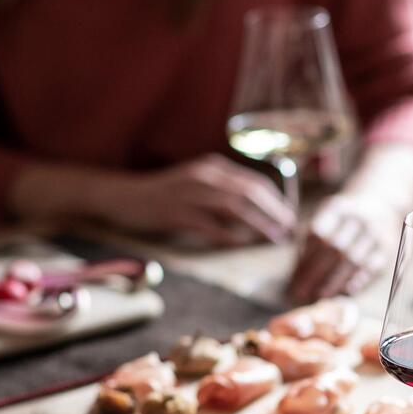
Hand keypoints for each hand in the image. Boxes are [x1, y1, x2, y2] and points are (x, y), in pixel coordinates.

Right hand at [94, 154, 294, 244]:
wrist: (122, 195)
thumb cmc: (165, 194)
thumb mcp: (198, 184)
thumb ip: (224, 192)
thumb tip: (257, 212)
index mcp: (213, 168)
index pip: (255, 183)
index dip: (277, 201)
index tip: (290, 217)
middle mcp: (204, 176)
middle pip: (249, 193)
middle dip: (274, 212)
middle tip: (288, 230)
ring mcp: (189, 194)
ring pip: (233, 207)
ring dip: (257, 224)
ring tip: (272, 239)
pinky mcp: (174, 212)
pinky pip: (207, 224)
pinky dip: (227, 235)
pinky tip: (240, 245)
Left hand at [288, 193, 399, 301]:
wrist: (380, 205)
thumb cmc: (343, 220)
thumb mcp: (325, 219)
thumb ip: (309, 242)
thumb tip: (296, 274)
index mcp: (338, 208)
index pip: (317, 234)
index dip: (304, 259)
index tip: (293, 280)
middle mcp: (358, 218)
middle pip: (334, 248)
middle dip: (315, 273)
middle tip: (300, 293)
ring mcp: (375, 232)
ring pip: (353, 260)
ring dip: (334, 281)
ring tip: (319, 295)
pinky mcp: (388, 247)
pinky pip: (373, 267)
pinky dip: (359, 281)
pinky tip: (346, 291)